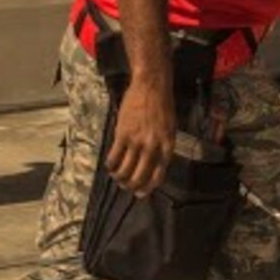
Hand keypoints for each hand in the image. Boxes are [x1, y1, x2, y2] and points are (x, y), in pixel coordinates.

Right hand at [106, 73, 175, 195]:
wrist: (152, 86)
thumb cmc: (163, 106)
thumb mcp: (170, 129)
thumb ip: (163, 147)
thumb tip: (154, 165)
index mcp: (167, 146)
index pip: (158, 176)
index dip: (148, 188)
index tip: (141, 193)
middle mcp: (153, 147)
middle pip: (140, 176)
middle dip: (131, 186)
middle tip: (126, 186)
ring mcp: (137, 141)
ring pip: (125, 169)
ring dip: (119, 177)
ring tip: (117, 177)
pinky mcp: (123, 134)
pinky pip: (114, 157)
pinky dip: (110, 165)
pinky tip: (109, 166)